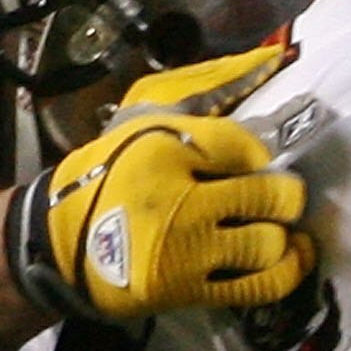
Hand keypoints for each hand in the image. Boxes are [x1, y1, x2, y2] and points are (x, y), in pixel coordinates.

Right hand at [9, 110, 309, 321]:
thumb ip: (206, 87)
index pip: (245, 145)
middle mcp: (177, 200)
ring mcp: (185, 250)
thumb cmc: (110, 174)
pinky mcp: (188, 290)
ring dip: (281, 234)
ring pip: (267, 243)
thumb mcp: (144, 118)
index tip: (257, 159)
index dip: (261, 151)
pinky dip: (286, 271)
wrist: (60, 243)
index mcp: (162, 149)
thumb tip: (267, 60)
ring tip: (273, 225)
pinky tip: (291, 255)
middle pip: (269, 195)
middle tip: (279, 193)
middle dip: (285, 193)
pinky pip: (258, 287)